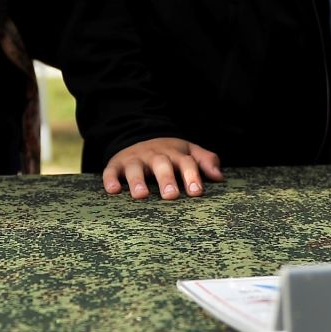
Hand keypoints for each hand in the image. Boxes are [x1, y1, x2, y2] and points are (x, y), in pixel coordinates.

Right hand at [102, 137, 224, 199]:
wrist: (138, 136)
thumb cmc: (169, 153)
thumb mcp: (188, 151)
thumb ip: (205, 161)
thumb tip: (219, 177)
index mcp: (175, 153)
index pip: (186, 162)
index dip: (192, 176)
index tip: (196, 192)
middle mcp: (155, 155)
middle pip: (161, 164)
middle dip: (166, 178)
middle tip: (171, 195)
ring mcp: (135, 159)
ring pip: (135, 167)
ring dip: (137, 180)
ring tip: (141, 196)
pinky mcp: (116, 164)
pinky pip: (111, 170)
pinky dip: (111, 179)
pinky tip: (113, 190)